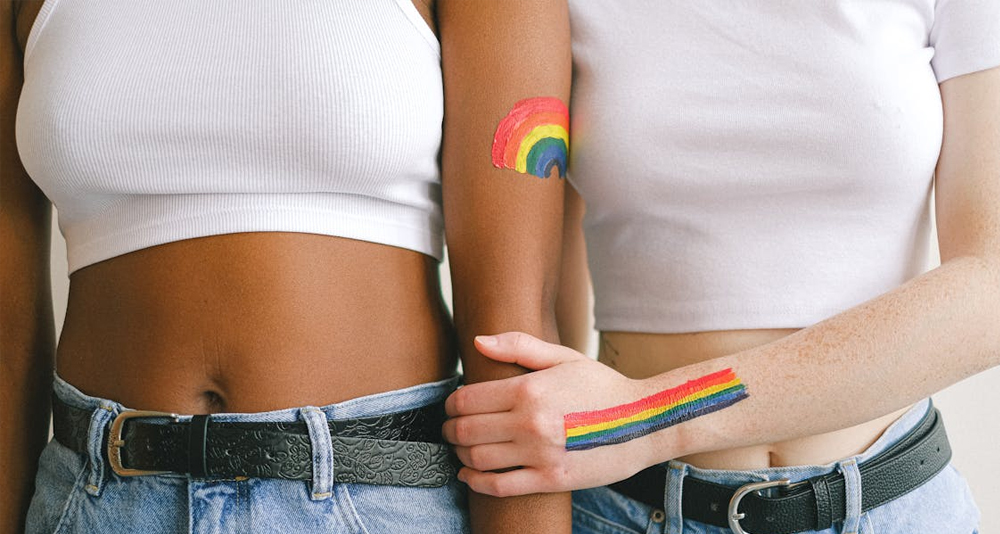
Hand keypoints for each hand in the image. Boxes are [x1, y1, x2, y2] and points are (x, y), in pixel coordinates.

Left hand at [443, 332, 663, 495]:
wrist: (645, 422)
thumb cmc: (603, 386)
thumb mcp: (565, 357)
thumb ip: (519, 346)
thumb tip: (478, 341)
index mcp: (529, 389)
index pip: (466, 399)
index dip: (449, 404)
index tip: (451, 406)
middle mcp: (530, 423)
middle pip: (466, 430)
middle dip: (449, 430)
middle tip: (449, 428)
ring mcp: (540, 454)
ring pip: (477, 460)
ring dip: (459, 455)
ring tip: (461, 449)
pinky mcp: (551, 480)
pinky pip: (499, 487)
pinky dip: (475, 483)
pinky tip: (468, 476)